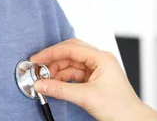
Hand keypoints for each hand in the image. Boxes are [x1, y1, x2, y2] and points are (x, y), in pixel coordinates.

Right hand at [30, 39, 156, 120]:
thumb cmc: (120, 108)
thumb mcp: (86, 97)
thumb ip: (61, 89)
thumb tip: (41, 84)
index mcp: (101, 58)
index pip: (71, 48)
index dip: (51, 53)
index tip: (36, 59)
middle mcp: (99, 60)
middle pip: (70, 53)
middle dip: (53, 61)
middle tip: (37, 69)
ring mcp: (97, 70)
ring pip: (71, 65)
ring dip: (56, 72)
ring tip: (44, 80)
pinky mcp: (94, 80)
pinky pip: (74, 75)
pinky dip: (63, 80)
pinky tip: (54, 85)